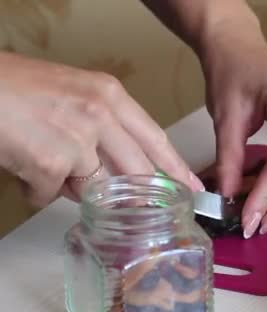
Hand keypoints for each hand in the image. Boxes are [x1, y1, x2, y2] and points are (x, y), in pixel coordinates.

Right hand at [0, 52, 202, 205]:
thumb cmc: (17, 87)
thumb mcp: (75, 94)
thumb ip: (103, 126)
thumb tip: (116, 168)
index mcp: (110, 95)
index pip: (156, 139)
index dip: (176, 170)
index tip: (193, 190)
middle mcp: (101, 115)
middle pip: (136, 172)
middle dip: (137, 199)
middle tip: (142, 214)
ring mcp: (78, 140)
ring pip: (95, 189)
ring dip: (72, 188)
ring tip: (44, 162)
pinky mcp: (51, 163)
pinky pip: (51, 195)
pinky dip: (36, 190)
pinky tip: (22, 167)